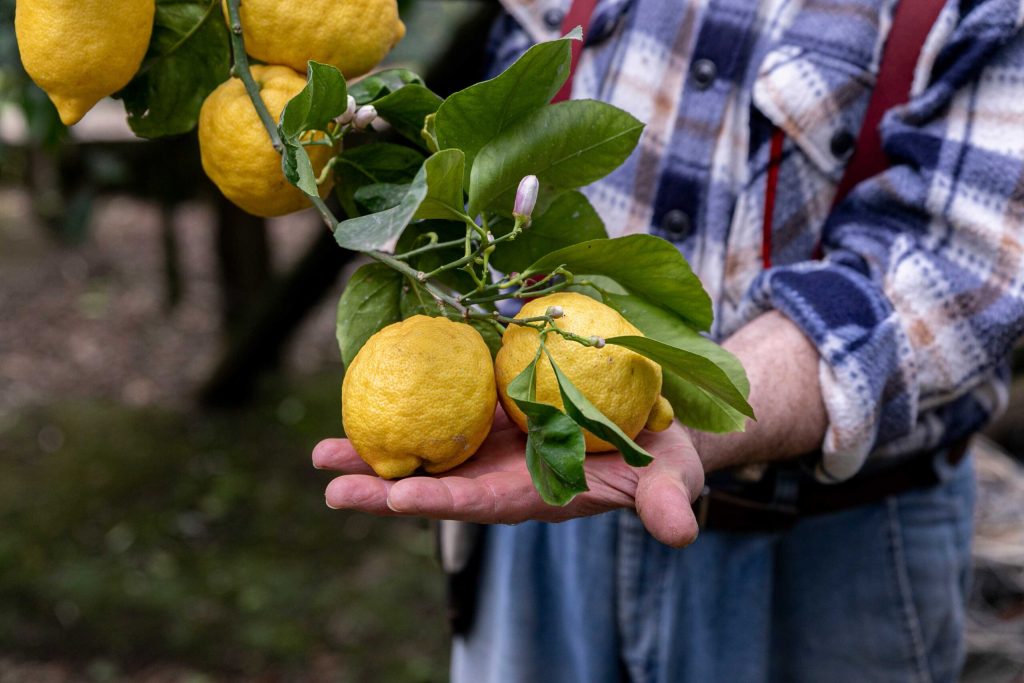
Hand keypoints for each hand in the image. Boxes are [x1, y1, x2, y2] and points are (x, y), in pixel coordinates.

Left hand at [312, 407, 704, 547]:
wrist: (654, 423)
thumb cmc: (664, 456)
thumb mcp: (672, 475)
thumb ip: (666, 501)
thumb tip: (679, 534)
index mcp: (538, 493)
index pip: (484, 504)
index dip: (442, 500)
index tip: (395, 498)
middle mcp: (504, 475)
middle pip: (438, 483)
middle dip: (383, 489)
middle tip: (329, 487)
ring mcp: (494, 444)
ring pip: (429, 449)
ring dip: (377, 453)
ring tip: (321, 455)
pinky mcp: (494, 411)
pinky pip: (445, 408)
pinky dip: (408, 404)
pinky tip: (369, 396)